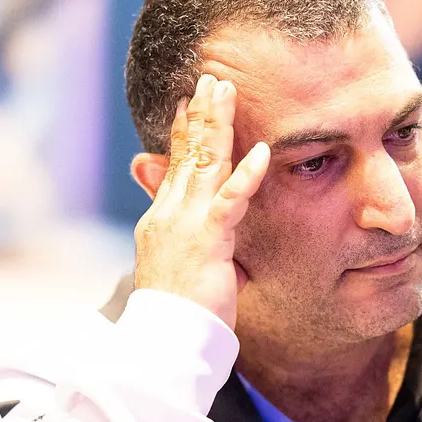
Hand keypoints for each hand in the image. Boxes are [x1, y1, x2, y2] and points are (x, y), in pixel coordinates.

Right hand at [131, 73, 269, 329]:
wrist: (161, 342)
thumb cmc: (176, 316)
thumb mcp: (180, 271)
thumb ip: (193, 245)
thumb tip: (208, 245)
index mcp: (163, 221)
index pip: (174, 166)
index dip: (181, 132)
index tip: (188, 102)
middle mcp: (169, 215)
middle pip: (186, 153)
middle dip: (200, 114)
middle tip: (211, 78)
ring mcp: (185, 225)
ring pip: (202, 164)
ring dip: (215, 125)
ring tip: (224, 90)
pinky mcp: (206, 242)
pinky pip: (229, 202)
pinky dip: (245, 175)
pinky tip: (260, 151)